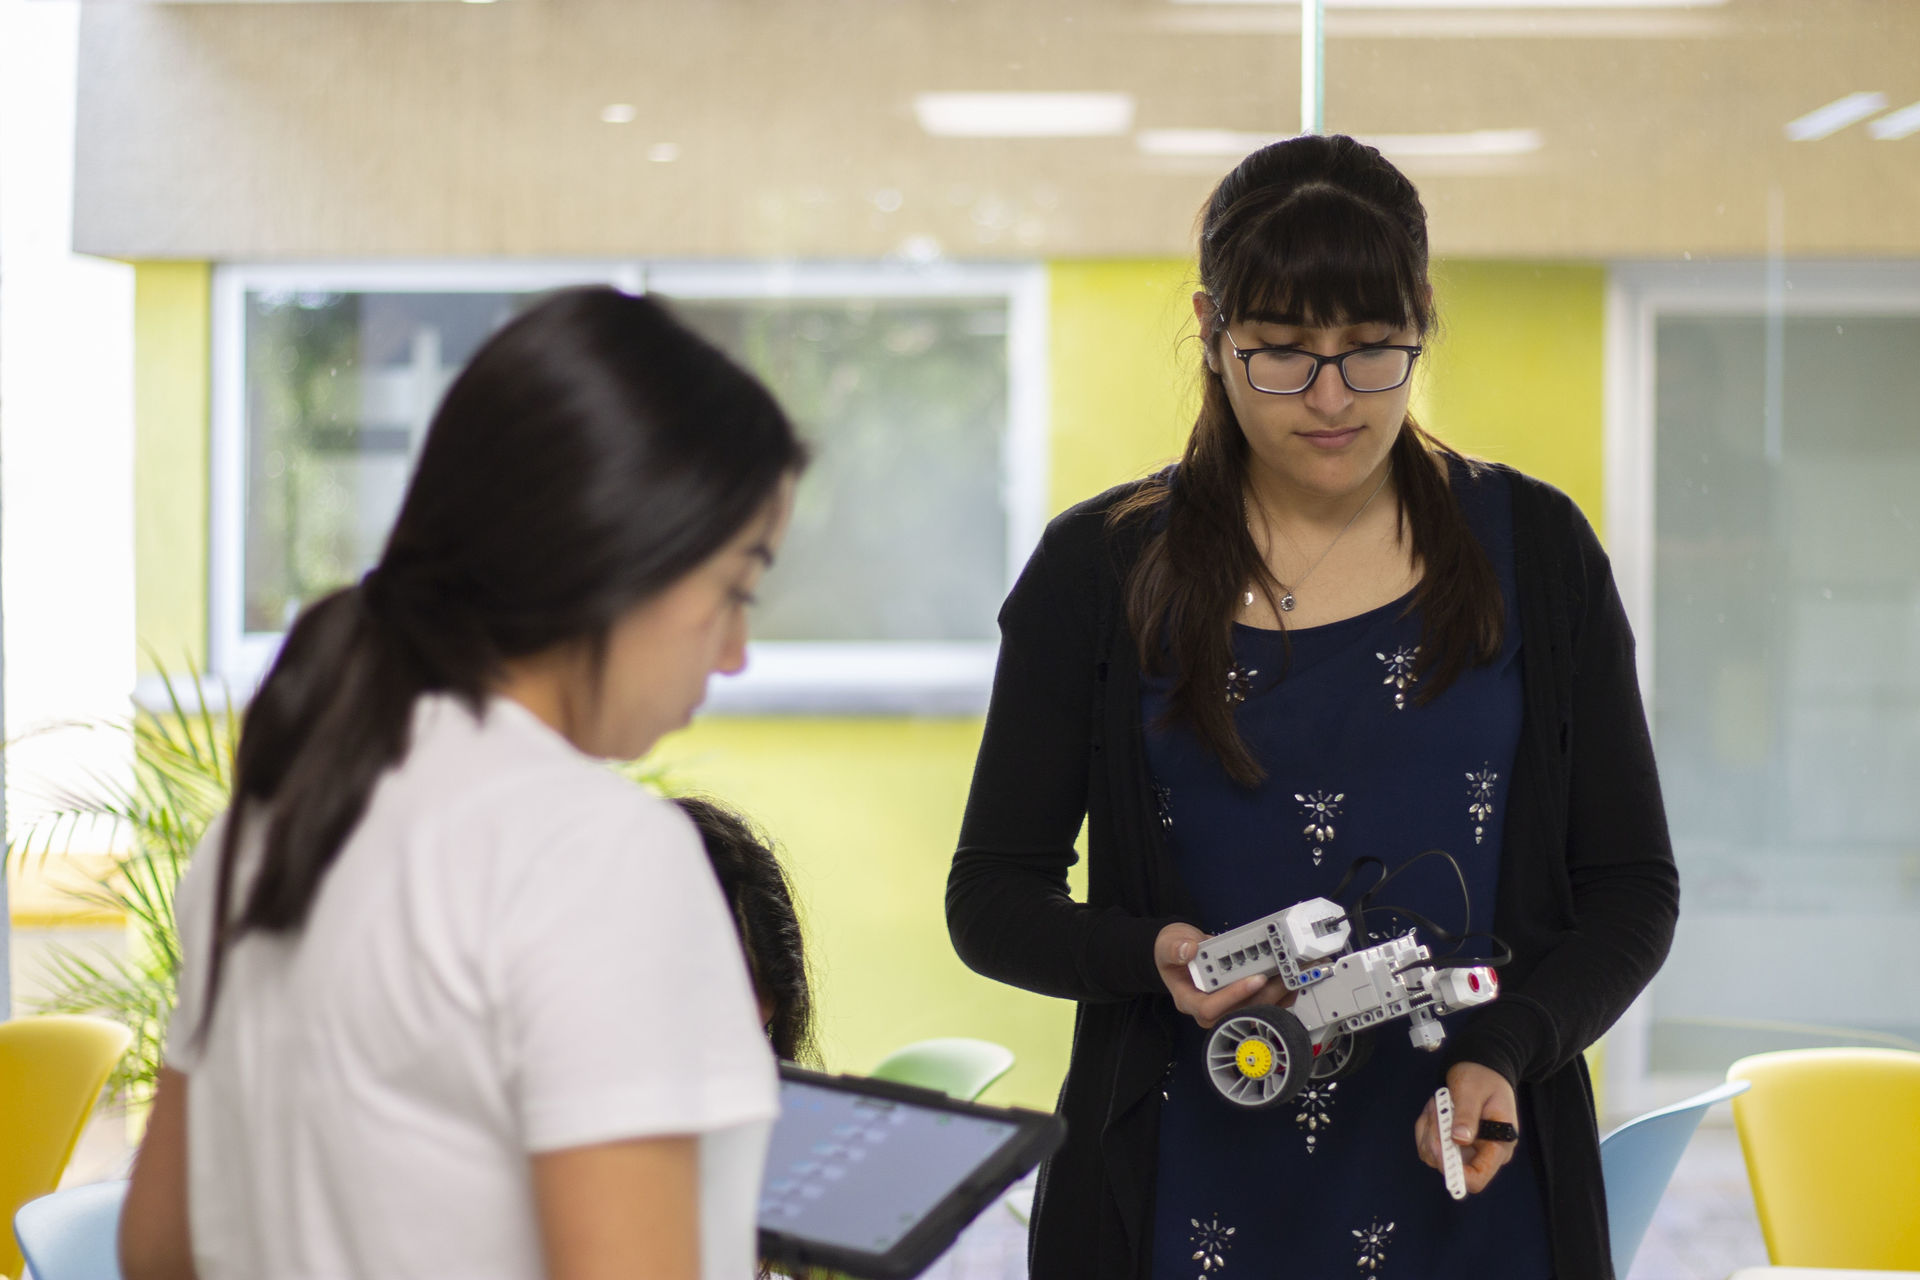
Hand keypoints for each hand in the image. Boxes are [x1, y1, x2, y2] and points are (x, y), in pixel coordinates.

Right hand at [1154, 923, 1295, 1028]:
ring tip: (1292, 977)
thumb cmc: (1173, 951)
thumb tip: (1189, 950)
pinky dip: (1279, 995)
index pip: (1209, 1008)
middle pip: (1237, 1013)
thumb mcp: (1167, 944)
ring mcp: (1226, 1008)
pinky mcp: (1240, 1002)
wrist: (1182, 951)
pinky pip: (1262, 1005)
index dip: (1234, 997)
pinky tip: (1291, 981)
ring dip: (1276, 997)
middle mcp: (1208, 1010)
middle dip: (1263, 997)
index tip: (1254, 978)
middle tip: (1283, 977)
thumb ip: (1174, 948)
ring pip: (1253, 1012)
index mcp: (1187, 999)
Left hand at [1414, 1061, 1519, 1194]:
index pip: (1476, 1179)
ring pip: (1433, 1156)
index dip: (1453, 1171)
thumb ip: (1467, 1114)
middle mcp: (1483, 1154)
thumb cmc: (1482, 1077)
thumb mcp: (1473, 1091)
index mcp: (1498, 1146)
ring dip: (1428, 1130)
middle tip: (1436, 1111)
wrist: (1480, 1067)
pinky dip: (1426, 1127)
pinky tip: (1435, 1109)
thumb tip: (1459, 1139)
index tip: (1437, 1145)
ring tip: (1437, 1105)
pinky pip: (1429, 1145)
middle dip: (1435, 1140)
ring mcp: (1466, 1150)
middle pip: (1449, 1167)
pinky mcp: (1452, 1144)